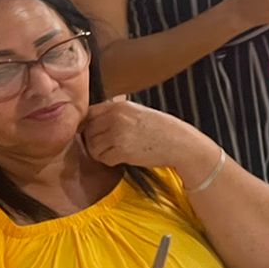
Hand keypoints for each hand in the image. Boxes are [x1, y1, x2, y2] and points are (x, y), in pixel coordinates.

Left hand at [82, 100, 214, 176]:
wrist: (180, 144)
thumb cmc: (163, 130)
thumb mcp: (138, 113)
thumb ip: (117, 114)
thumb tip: (93, 121)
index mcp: (120, 106)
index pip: (89, 114)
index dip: (89, 125)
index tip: (97, 134)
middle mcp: (117, 117)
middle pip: (88, 131)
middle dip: (95, 140)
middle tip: (109, 146)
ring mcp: (118, 134)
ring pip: (93, 146)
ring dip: (102, 152)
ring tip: (118, 152)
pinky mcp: (122, 151)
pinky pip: (103, 158)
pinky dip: (111, 161)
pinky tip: (124, 158)